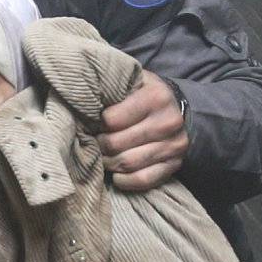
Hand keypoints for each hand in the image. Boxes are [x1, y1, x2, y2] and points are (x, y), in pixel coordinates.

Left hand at [100, 71, 188, 191]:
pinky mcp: (174, 165)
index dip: (98, 124)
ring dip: (109, 163)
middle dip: (100, 146)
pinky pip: (143, 180)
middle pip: (117, 144)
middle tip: (94, 142)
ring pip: (128, 163)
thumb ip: (113, 86)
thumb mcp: (133, 80)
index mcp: (156, 97)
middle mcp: (168, 122)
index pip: (111, 120)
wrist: (177, 110)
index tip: (94, 123)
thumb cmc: (145, 94)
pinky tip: (117, 174)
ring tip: (104, 156)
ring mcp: (174, 146)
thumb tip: (84, 101)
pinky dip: (125, 181)